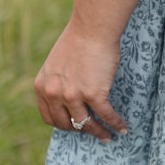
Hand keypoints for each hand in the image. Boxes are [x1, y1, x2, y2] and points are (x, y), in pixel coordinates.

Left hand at [34, 18, 127, 140]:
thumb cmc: (78, 40)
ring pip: (86, 124)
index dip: (62, 124)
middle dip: (80, 130)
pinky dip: (115, 124)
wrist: (92, 28)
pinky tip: (122, 128)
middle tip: (91, 131)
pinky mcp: (93, 94)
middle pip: (67, 124)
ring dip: (99, 133)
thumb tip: (66, 97)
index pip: (49, 117)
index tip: (73, 126)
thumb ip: (56, 82)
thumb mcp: (55, 63)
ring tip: (107, 136)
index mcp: (42, 86)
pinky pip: (105, 115)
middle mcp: (54, 93)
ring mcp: (73, 95)